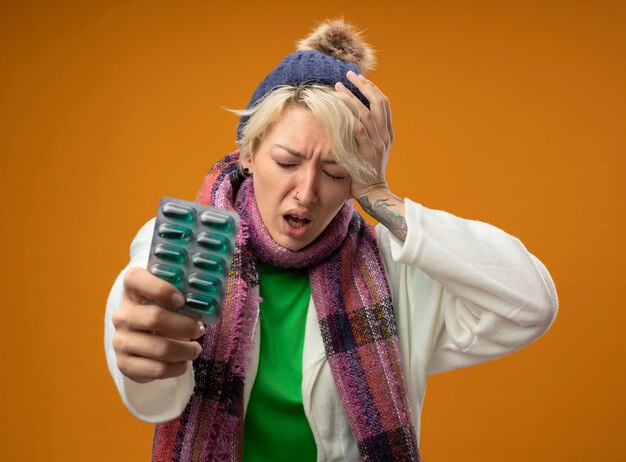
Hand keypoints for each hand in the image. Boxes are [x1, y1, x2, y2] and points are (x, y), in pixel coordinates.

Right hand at [111, 267, 204, 382]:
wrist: (142, 338)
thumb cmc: (164, 312)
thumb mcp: (170, 299)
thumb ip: (183, 295)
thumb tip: (206, 305)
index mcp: (131, 290)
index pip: (136, 279)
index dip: (160, 288)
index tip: (182, 299)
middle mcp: (122, 314)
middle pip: (155, 318)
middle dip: (185, 325)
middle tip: (199, 329)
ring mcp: (120, 340)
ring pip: (160, 348)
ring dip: (185, 350)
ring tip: (195, 349)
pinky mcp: (125, 364)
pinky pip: (157, 369)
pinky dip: (176, 368)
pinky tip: (183, 362)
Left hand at [335, 70, 393, 198]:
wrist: (373, 192)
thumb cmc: (367, 173)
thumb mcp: (372, 151)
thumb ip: (367, 135)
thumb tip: (353, 119)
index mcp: (388, 134)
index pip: (384, 104)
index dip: (372, 88)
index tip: (359, 78)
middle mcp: (384, 135)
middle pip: (379, 102)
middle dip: (364, 85)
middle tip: (349, 75)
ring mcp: (377, 143)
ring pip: (366, 112)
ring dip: (351, 97)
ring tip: (337, 87)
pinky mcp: (367, 151)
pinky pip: (357, 128)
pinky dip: (348, 115)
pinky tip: (337, 106)